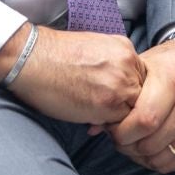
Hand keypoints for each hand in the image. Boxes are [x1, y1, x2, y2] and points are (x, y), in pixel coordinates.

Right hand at [0, 24, 145, 125]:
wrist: (32, 58)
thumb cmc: (56, 56)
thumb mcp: (95, 49)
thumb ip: (114, 67)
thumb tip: (121, 93)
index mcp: (125, 48)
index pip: (142, 79)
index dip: (129, 93)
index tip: (114, 100)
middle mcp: (128, 64)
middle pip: (142, 95)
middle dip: (126, 106)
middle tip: (104, 111)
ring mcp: (120, 84)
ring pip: (133, 111)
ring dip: (117, 118)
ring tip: (94, 114)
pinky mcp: (108, 103)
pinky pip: (118, 123)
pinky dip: (106, 126)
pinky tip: (88, 119)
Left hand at [102, 38, 174, 173]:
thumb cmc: (170, 64)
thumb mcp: (144, 67)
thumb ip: (119, 93)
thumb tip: (94, 126)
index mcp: (173, 80)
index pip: (145, 120)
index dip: (122, 131)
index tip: (113, 127)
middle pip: (150, 142)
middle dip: (127, 145)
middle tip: (120, 136)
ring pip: (161, 156)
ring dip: (140, 155)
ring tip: (133, 142)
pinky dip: (157, 161)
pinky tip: (148, 148)